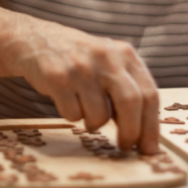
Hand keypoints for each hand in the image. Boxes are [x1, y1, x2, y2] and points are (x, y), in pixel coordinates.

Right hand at [13, 25, 159, 153]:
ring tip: (85, 109)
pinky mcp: (58, 78)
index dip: (151, 126)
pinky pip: (73, 115)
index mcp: (125, 54)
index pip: (149, 94)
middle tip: (125, 147)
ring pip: (99, 116)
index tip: (149, 148)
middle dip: (130, 132)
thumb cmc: (80, 58)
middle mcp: (106, 57)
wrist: (36, 39)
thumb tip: (143, 132)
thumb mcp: (110, 62)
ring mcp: (82, 67)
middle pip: (130, 104)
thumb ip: (128, 88)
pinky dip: (72, 115)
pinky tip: (67, 99)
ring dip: (93, 123)